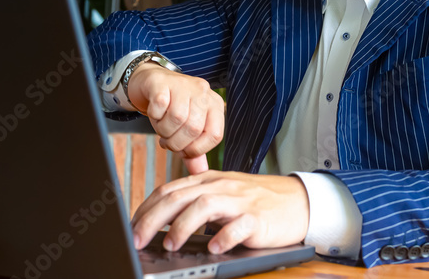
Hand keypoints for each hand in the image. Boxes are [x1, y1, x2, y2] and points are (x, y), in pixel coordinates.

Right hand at [127, 62, 224, 173]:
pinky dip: (154, 116)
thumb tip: (201, 173)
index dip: (197, 150)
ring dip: (164, 131)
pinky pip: (160, 105)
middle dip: (176, 143)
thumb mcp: (187, 128)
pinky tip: (155, 113)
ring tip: (161, 128)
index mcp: (214, 105)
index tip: (183, 152)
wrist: (153, 83)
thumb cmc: (172, 108)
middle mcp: (203, 92)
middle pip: (194, 128)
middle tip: (167, 141)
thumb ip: (194, 149)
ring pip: (177, 118)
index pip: (215, 135)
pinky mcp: (163, 82)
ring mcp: (184, 84)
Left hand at [131, 171, 308, 253]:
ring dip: (183, 225)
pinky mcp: (258, 217)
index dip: (146, 208)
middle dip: (153, 218)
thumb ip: (196, 201)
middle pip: (180, 196)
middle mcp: (221, 187)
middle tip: (137, 239)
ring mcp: (240, 201)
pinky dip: (224, 237)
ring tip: (170, 244)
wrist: (297, 201)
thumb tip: (160, 220)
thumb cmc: (256, 201)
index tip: (131, 226)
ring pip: (205, 206)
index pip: (169, 189)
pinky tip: (214, 248)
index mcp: (209, 180)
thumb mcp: (222, 194)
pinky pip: (239, 225)